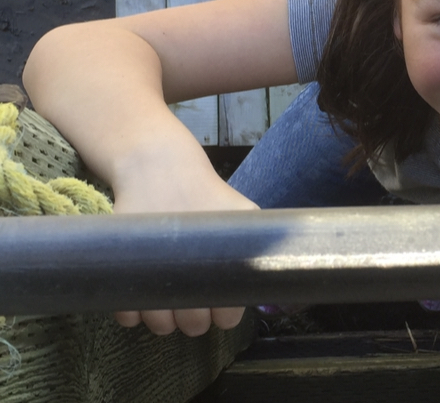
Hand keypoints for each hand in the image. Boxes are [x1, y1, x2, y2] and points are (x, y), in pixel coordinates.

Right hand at [109, 143, 259, 335]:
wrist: (159, 168)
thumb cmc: (204, 192)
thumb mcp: (240, 212)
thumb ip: (254, 243)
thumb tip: (266, 275)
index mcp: (220, 260)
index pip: (227, 316)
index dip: (224, 313)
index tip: (219, 302)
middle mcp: (185, 271)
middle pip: (193, 325)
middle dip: (194, 318)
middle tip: (191, 299)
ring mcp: (151, 275)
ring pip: (158, 324)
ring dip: (163, 318)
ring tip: (167, 296)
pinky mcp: (120, 270)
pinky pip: (124, 312)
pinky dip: (131, 311)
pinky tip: (141, 294)